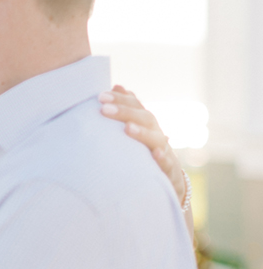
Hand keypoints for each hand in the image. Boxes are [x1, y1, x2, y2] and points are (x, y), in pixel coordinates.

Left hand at [100, 87, 188, 206]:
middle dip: (125, 112)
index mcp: (146, 124)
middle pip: (145, 118)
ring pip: (156, 138)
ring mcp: (164, 151)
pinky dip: (162, 158)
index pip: (136, 106)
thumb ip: (126, 112)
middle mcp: (156, 134)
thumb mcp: (134, 132)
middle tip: (104, 109)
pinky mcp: (169, 171)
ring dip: (142, 132)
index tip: (100, 96)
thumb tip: (116, 86)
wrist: (168, 182)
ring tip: (127, 128)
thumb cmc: (143, 154)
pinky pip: (167, 163)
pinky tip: (154, 154)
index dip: (121, 99)